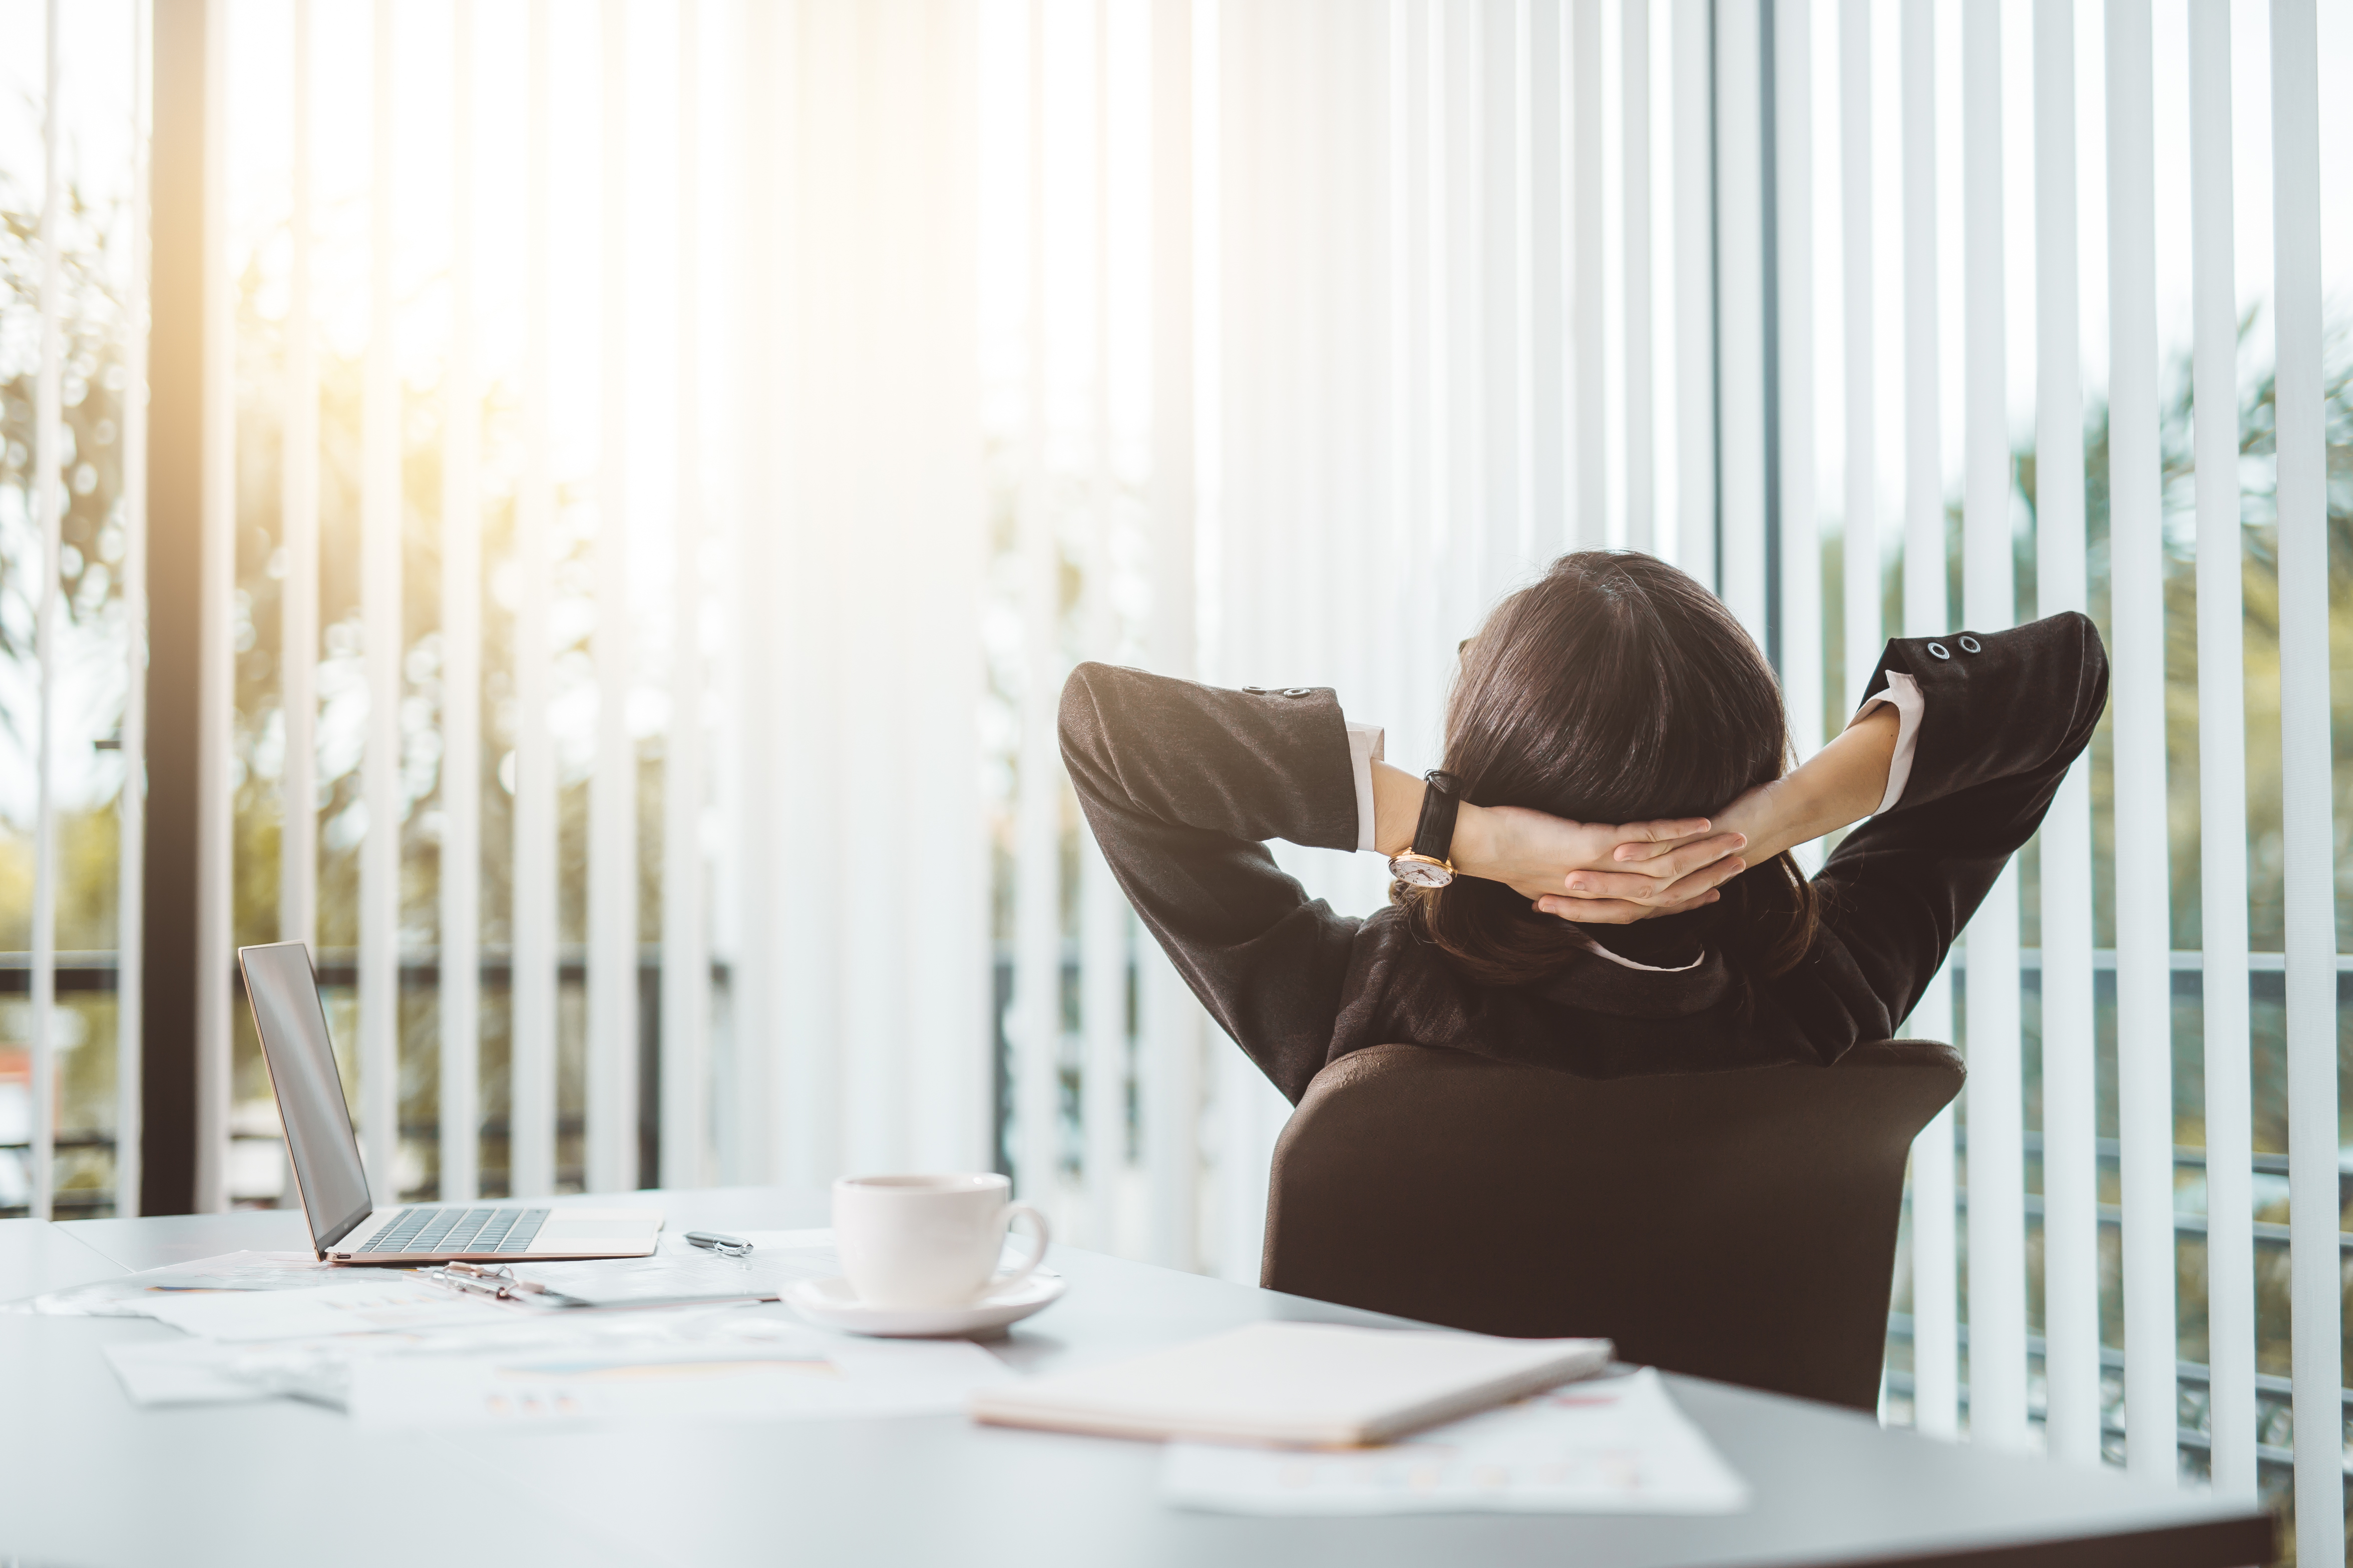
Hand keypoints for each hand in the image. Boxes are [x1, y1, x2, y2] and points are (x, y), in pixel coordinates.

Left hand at [1454, 803, 1747, 917]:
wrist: (1479, 844)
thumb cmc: (1507, 852)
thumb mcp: (1546, 872)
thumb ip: (1573, 876)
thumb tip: (1581, 872)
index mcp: (1595, 899)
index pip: (1649, 906)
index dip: (1685, 901)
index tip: (1715, 893)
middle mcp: (1604, 889)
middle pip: (1668, 889)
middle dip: (1707, 876)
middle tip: (1742, 863)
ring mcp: (1602, 868)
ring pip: (1665, 864)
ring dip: (1704, 852)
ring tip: (1738, 841)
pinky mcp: (1594, 844)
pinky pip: (1644, 837)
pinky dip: (1676, 830)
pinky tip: (1704, 822)